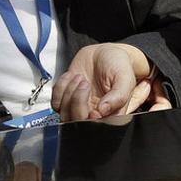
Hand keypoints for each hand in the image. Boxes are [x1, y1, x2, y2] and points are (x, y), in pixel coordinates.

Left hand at [53, 43, 169, 120]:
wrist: (105, 52)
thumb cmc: (118, 65)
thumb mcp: (125, 78)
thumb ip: (119, 96)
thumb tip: (103, 111)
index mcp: (112, 114)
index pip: (98, 128)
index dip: (91, 122)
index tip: (93, 110)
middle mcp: (94, 114)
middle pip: (77, 123)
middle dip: (78, 102)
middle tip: (85, 83)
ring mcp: (79, 107)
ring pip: (65, 114)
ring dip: (69, 93)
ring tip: (81, 77)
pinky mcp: (67, 99)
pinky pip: (55, 102)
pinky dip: (61, 87)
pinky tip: (72, 76)